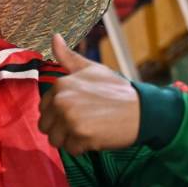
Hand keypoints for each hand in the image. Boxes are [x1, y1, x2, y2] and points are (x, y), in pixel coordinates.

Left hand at [38, 34, 139, 154]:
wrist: (144, 110)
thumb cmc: (116, 90)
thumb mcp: (92, 69)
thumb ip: (68, 57)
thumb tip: (54, 36)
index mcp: (60, 85)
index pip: (43, 110)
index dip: (59, 114)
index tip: (79, 110)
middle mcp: (61, 101)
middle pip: (46, 127)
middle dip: (62, 129)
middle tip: (85, 122)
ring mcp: (70, 119)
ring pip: (56, 140)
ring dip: (71, 139)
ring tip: (90, 129)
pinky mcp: (81, 136)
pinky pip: (71, 150)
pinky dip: (82, 148)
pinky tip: (97, 136)